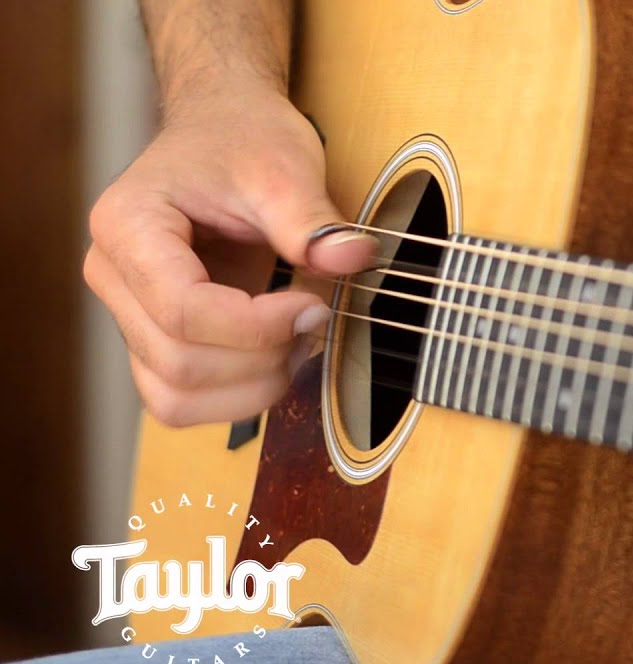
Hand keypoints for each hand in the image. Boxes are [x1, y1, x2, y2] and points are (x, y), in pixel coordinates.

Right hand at [85, 83, 376, 426]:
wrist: (223, 129)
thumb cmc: (242, 139)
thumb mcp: (282, 167)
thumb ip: (312, 220)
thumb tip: (354, 257)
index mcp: (127, 226)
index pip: (183, 311)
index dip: (258, 326)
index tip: (314, 304)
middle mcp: (113, 277)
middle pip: (179, 363)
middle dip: (262, 358)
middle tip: (315, 318)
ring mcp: (128, 314)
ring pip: (175, 398)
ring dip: (251, 387)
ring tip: (298, 342)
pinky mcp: (154, 339)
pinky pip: (181, 400)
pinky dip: (237, 395)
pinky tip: (278, 355)